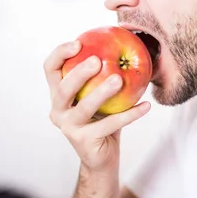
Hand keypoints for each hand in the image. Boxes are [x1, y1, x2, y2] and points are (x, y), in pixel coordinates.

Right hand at [44, 40, 150, 171]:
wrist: (101, 156)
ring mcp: (69, 127)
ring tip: (119, 80)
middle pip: (63, 88)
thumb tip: (126, 41)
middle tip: (98, 60)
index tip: (79, 42)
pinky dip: (130, 114)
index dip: (60, 53)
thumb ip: (104, 72)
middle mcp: (58, 109)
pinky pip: (110, 124)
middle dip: (79, 72)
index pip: (50, 69)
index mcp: (58, 94)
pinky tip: (146, 105)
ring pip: (84, 107)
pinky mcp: (83, 141)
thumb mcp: (100, 93)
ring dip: (102, 92)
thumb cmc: (102, 118)